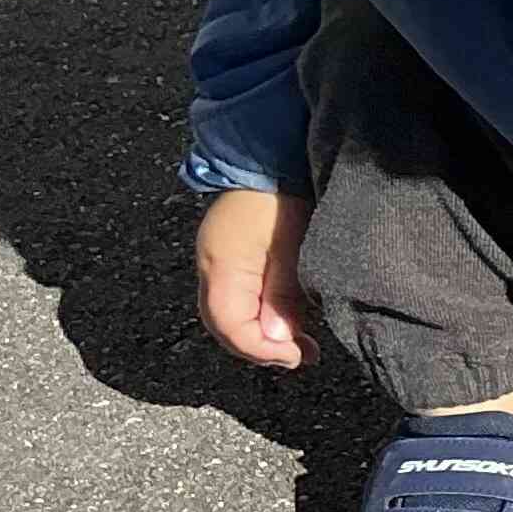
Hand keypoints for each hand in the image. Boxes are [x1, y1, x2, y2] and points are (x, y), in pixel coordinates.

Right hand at [196, 188, 315, 368]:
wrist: (269, 155)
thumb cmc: (281, 197)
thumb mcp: (290, 248)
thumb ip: (282, 294)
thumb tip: (275, 338)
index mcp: (221, 267)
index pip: (230, 328)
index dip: (262, 350)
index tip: (296, 356)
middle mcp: (212, 268)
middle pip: (225, 327)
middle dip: (261, 349)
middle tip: (300, 356)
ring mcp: (219, 262)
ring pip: (230, 315)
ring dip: (262, 335)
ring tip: (298, 343)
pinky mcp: (231, 257)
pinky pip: (237, 299)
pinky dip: (259, 317)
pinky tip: (286, 319)